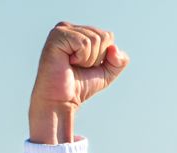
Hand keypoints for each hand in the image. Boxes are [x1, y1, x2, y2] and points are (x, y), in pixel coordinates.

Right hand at [28, 22, 129, 144]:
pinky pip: (84, 43)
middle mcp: (69, 27)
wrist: (61, 100)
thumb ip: (119, 61)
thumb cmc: (80, 86)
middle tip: (78, 66)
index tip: (86, 66)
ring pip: (95, 40)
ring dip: (88, 59)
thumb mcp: (107, 73)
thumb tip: (114, 48)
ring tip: (72, 65)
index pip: (108, 36)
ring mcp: (62, 29)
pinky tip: (68, 62)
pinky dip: (81, 58)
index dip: (103, 57)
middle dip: (96, 58)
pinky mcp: (57, 36)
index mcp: (79, 32)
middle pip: (103, 37)